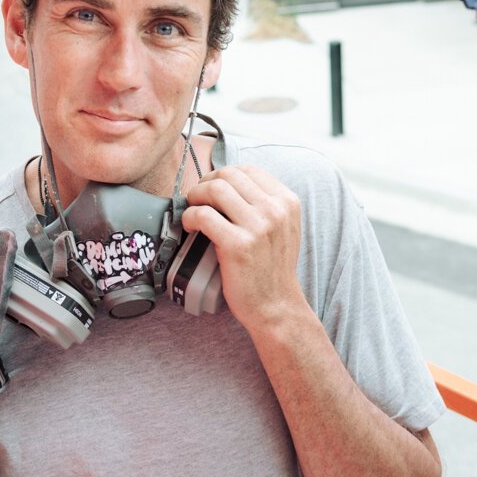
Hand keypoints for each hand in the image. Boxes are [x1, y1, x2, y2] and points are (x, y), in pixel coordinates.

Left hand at [182, 164, 305, 331]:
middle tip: (197, 199)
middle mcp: (275, 210)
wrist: (276, 306)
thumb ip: (266, 205)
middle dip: (206, 183)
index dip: (224, 175)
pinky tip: (189, 227)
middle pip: (229, 175)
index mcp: (287, 202)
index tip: (212, 189)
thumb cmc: (272, 269)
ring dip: (195, 196)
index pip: (249, 170)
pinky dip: (189, 217)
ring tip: (192, 211)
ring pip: (215, 189)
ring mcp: (258, 227)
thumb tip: (229, 184)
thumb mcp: (283, 229)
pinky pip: (203, 215)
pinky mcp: (237, 245)